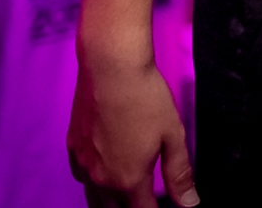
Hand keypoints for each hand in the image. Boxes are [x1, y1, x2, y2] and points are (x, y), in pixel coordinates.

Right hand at [68, 58, 197, 206]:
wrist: (111, 68)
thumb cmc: (145, 97)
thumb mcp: (173, 136)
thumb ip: (179, 174)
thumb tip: (189, 203)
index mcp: (128, 179)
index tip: (164, 206)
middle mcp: (100, 178)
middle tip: (145, 200)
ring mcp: (82, 164)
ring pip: (94, 198)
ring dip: (110, 201)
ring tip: (126, 196)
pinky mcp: (72, 148)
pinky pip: (81, 177)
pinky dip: (94, 182)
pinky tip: (105, 172)